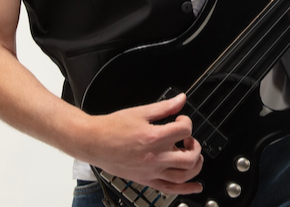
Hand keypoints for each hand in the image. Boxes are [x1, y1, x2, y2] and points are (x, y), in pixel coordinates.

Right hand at [87, 93, 203, 194]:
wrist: (94, 141)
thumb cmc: (113, 127)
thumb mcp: (141, 111)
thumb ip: (164, 107)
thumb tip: (181, 99)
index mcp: (154, 137)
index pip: (184, 130)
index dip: (186, 121)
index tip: (180, 119)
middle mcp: (154, 157)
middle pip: (189, 157)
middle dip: (195, 146)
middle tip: (189, 139)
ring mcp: (151, 172)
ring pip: (183, 176)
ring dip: (195, 166)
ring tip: (193, 156)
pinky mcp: (146, 180)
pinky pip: (170, 190)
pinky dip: (185, 189)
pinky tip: (195, 186)